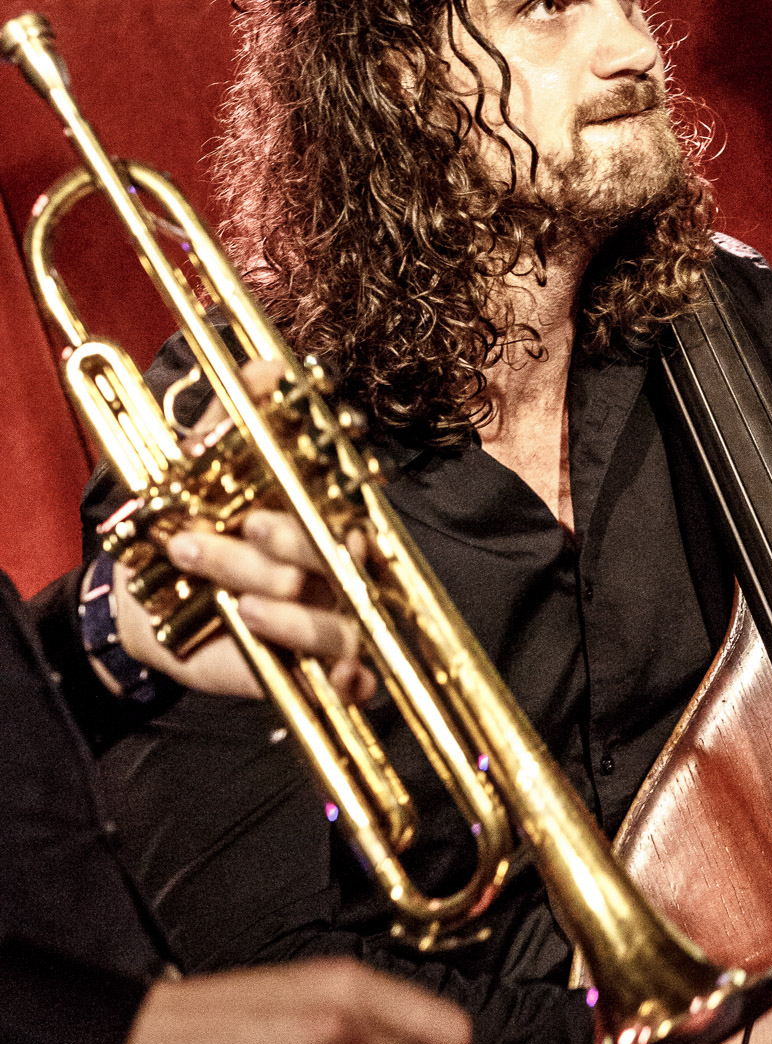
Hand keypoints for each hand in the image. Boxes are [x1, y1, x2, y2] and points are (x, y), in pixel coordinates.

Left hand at [106, 359, 371, 701]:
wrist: (145, 605)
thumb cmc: (184, 531)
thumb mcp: (197, 472)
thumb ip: (229, 421)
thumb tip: (268, 366)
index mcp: (313, 515)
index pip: (340, 507)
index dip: (312, 509)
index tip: (257, 511)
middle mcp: (331, 565)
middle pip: (336, 558)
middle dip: (283, 550)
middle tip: (234, 537)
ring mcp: (330, 616)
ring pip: (335, 618)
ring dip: (285, 614)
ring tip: (234, 602)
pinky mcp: (321, 666)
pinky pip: (354, 673)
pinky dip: (349, 678)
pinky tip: (331, 676)